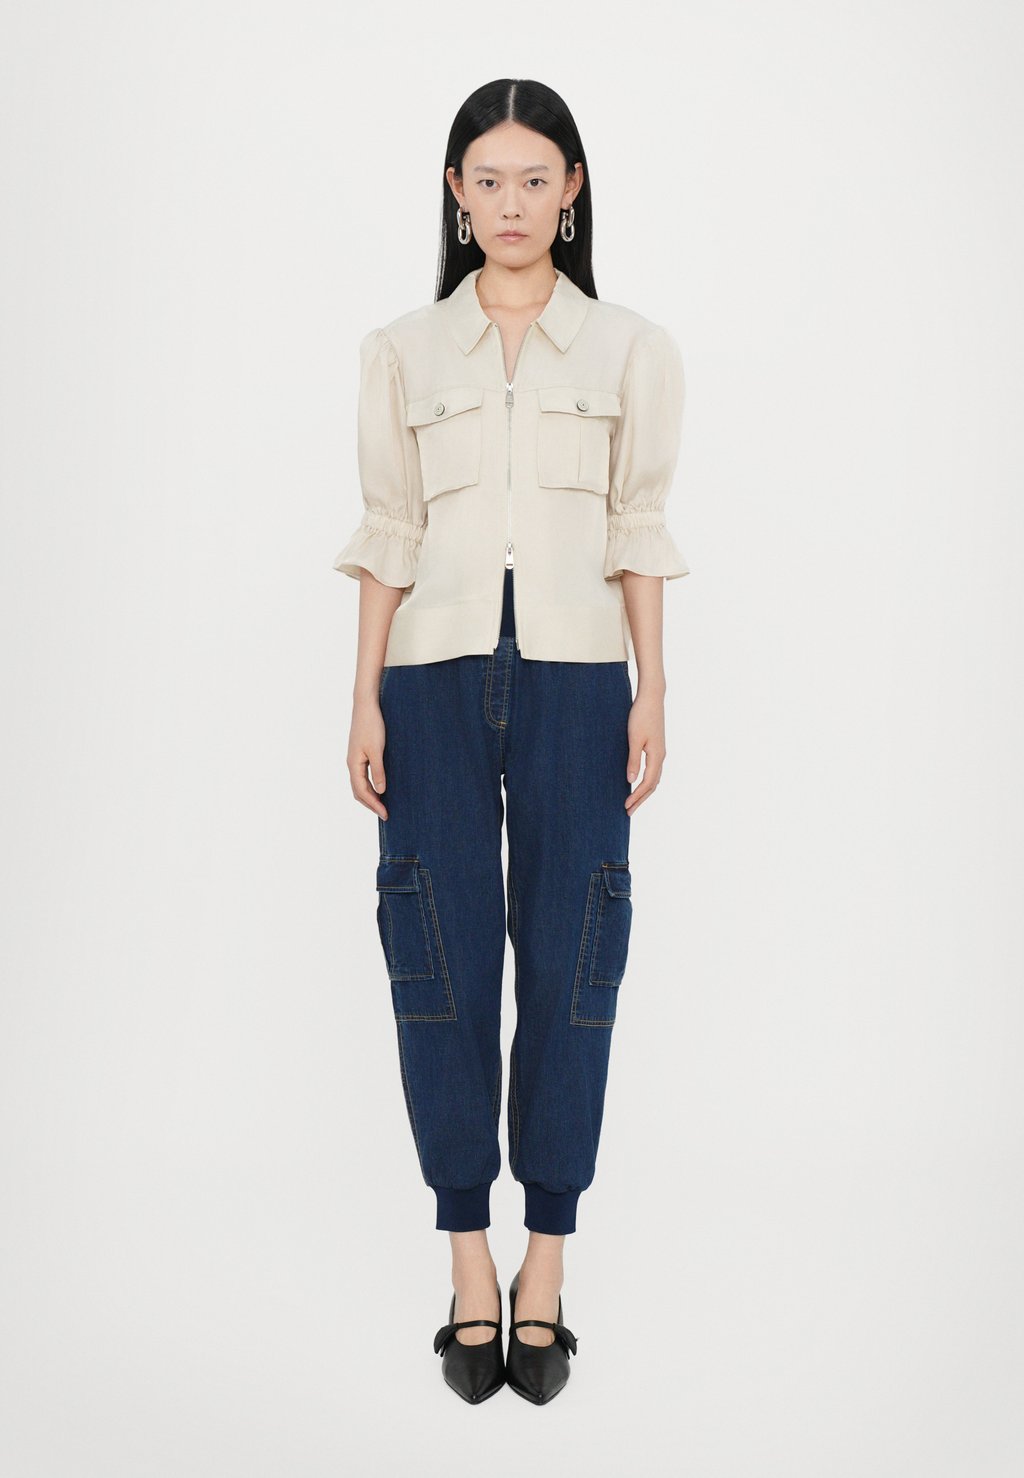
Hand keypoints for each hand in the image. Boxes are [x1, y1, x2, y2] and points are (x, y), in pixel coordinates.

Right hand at [348, 695, 387, 818]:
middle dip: (371, 804)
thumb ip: (379, 771)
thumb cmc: (372, 725)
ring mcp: (355, 759)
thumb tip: (381, 791)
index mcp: (354, 764)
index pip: (362, 792)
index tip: (385, 814)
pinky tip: (380, 786)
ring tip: (382, 804)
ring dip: (370, 796)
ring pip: (359, 784)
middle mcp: (352, 763)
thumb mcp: (377, 750)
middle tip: (385, 814)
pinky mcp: (360, 753)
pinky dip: (370, 786)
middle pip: (358, 791)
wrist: (366, 705)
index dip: (374, 805)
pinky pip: (362, 775)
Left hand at [624, 689, 666, 813]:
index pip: (647, 784)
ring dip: (643, 792)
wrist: (652, 697)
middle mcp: (661, 756)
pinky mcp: (656, 747)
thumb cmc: (641, 716)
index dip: (636, 797)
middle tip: (628, 812)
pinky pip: (653, 770)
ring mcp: (660, 752)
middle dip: (640, 799)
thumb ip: (633, 760)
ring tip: (633, 802)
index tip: (625, 807)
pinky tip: (637, 782)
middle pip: (653, 785)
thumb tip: (630, 781)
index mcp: (657, 756)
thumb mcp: (634, 739)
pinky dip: (646, 781)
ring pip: (654, 779)